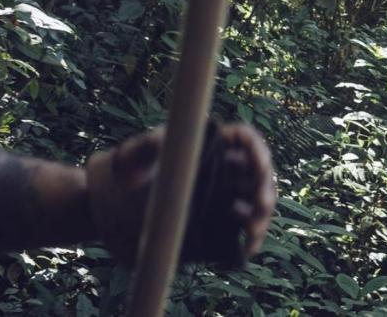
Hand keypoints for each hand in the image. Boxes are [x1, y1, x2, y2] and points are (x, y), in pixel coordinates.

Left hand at [88, 121, 275, 266]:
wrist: (122, 199)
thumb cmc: (133, 167)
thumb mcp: (136, 153)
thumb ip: (146, 146)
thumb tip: (156, 139)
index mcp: (214, 141)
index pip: (245, 139)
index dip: (257, 149)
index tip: (259, 164)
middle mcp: (228, 165)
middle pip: (258, 172)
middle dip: (264, 188)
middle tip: (261, 204)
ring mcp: (228, 191)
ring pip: (257, 199)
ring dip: (261, 215)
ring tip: (252, 231)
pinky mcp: (223, 217)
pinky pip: (245, 224)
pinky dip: (251, 237)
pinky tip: (248, 248)